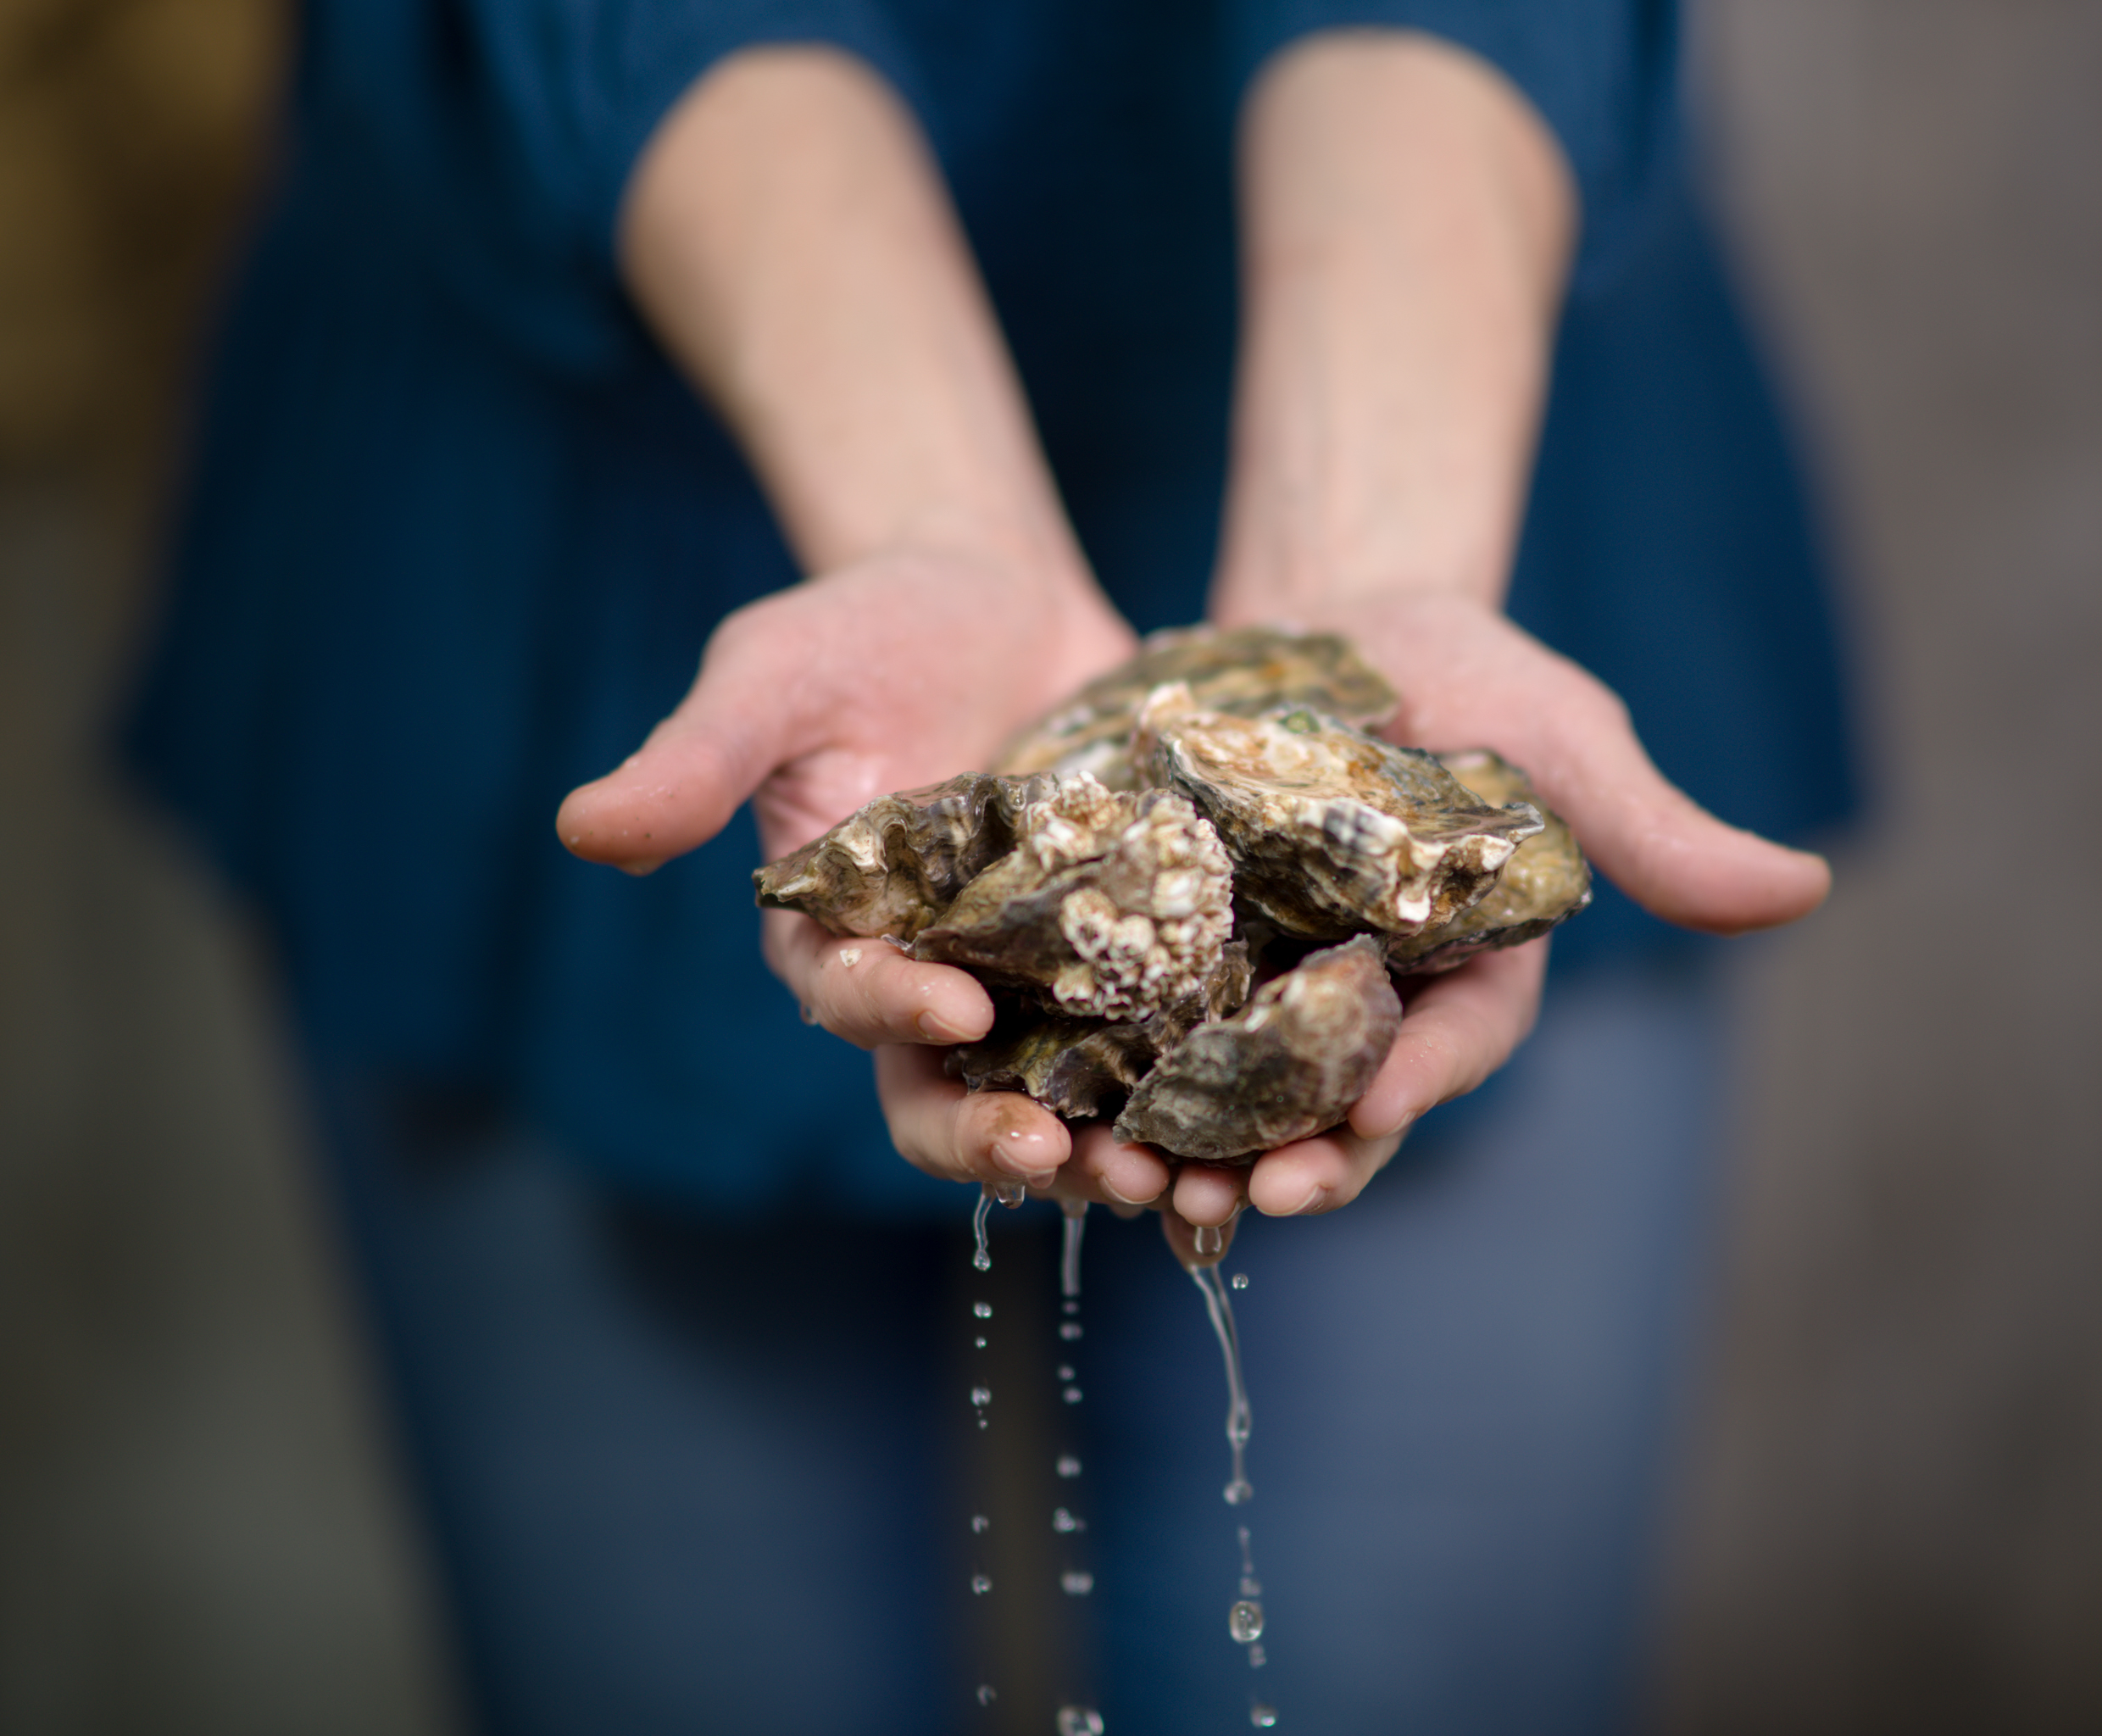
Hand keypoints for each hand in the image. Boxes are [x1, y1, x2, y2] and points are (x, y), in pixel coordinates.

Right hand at [557, 548, 1165, 1199]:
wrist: (993, 594)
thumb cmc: (865, 630)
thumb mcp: (776, 676)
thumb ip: (696, 759)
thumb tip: (583, 831)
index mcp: (837, 936)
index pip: (851, 1002)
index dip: (892, 1012)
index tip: (950, 1002)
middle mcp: (929, 980)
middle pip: (946, 1093)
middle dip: (993, 1133)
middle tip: (1056, 1153)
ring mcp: (1034, 979)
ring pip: (1056, 1096)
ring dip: (1100, 1148)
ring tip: (1166, 1175)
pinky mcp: (1127, 956)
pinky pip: (1154, 1042)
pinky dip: (1188, 1084)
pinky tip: (1247, 1114)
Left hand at [1156, 588, 1830, 1246]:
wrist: (1316, 616)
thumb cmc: (1461, 669)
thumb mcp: (1557, 733)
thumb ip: (1649, 824)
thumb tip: (1805, 889)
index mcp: (1464, 970)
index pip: (1452, 1047)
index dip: (1414, 1084)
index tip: (1368, 1113)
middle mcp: (1360, 999)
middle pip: (1331, 1106)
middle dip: (1295, 1158)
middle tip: (1246, 1202)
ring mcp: (1254, 982)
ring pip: (1222, 1094)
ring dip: (1183, 1147)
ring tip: (1135, 1184)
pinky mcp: (1160, 950)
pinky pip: (1128, 1029)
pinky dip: (1096, 1074)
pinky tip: (1051, 1105)